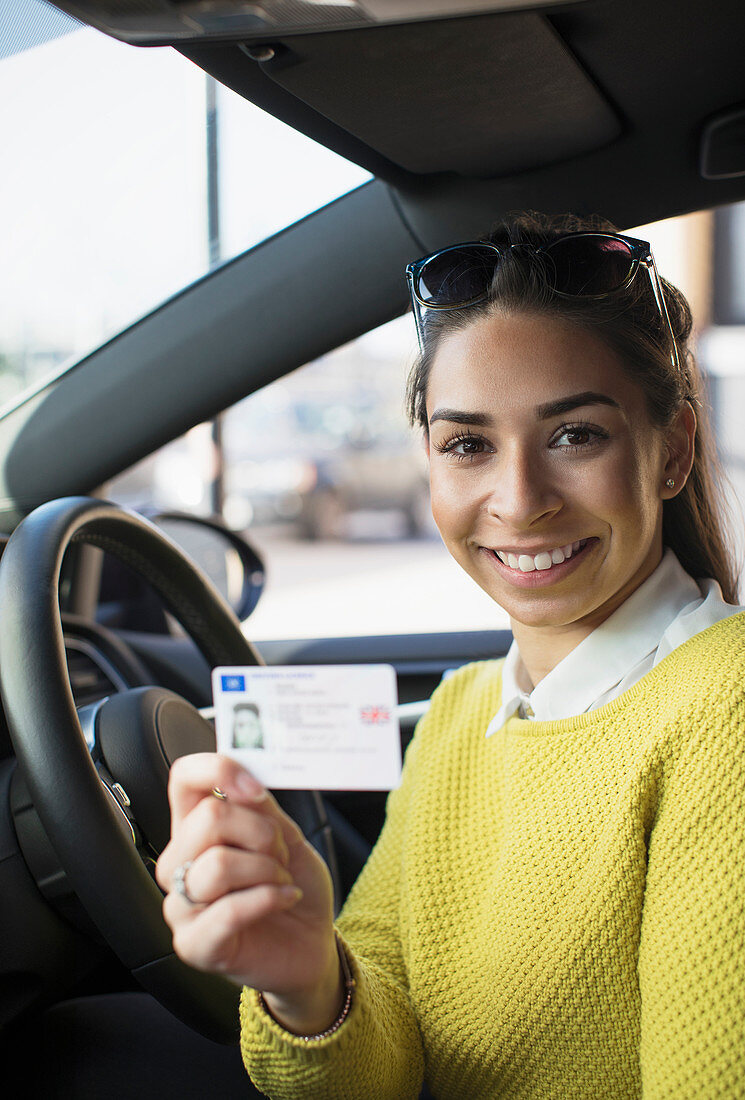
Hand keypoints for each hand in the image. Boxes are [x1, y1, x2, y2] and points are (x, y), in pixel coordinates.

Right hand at [156, 753, 342, 1031]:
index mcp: (197, 826)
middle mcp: (179, 862)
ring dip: (267, 869)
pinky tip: (284, 898)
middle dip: (261, 833)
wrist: (311, 942)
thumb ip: (260, 808)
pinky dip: (269, 898)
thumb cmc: (290, 884)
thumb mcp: (285, 835)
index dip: (218, 770)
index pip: (184, 778)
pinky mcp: (193, 944)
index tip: (256, 789)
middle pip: (208, 818)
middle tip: (279, 854)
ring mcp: (180, 905)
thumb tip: (244, 781)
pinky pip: (229, 910)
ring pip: (219, 864)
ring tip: (280, 880)